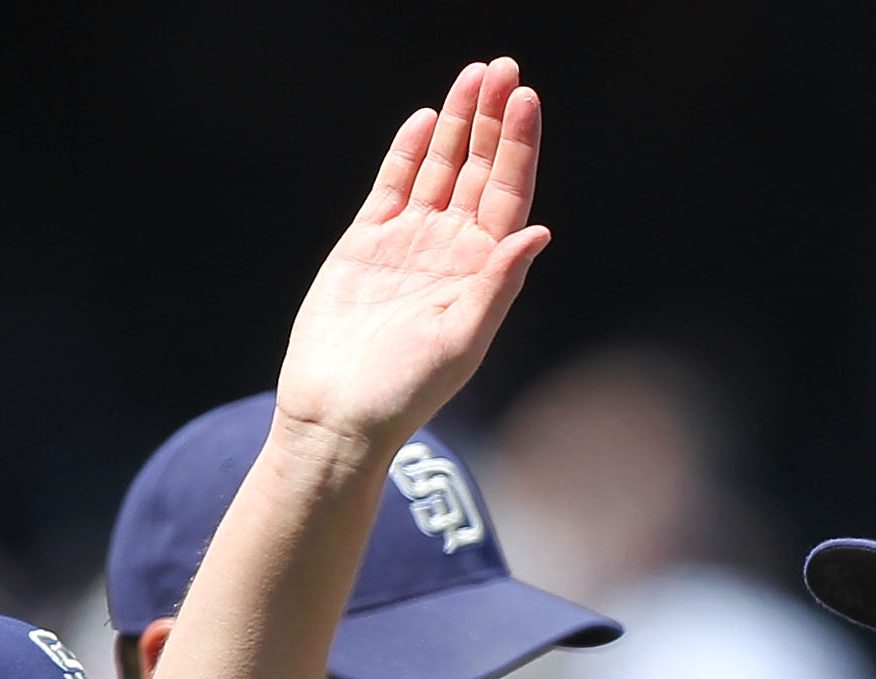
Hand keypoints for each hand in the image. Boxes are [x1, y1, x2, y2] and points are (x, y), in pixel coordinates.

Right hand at [276, 58, 550, 452]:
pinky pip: (394, 184)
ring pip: (440, 168)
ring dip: (458, 123)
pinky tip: (427, 119)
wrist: (338, 413)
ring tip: (474, 76)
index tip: (525, 100)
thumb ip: (498, 284)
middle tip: (504, 68)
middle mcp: (452, 251)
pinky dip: (410, 151)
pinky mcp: (367, 242)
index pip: (509, 194)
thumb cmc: (403, 392)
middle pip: (479, 170)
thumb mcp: (461, 340)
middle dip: (493, 119)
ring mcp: (410, 243)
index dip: (519, 146)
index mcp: (483, 272)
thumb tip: (537, 233)